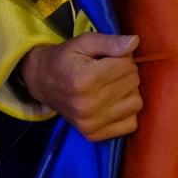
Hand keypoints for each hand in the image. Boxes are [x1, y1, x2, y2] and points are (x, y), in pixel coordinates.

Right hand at [19, 33, 141, 141]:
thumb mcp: (84, 42)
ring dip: (128, 91)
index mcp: (83, 79)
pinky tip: (112, 102)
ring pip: (136, 103)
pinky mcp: (93, 135)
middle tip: (108, 70)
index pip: (127, 65)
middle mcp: (87, 105)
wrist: (42, 82)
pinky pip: (131, 124)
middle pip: (133, 83)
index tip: (108, 57)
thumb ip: (110, 42)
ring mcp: (90, 123)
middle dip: (126, 72)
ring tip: (111, 85)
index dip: (122, 56)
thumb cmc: (66, 58)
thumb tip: (135, 42)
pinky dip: (126, 112)